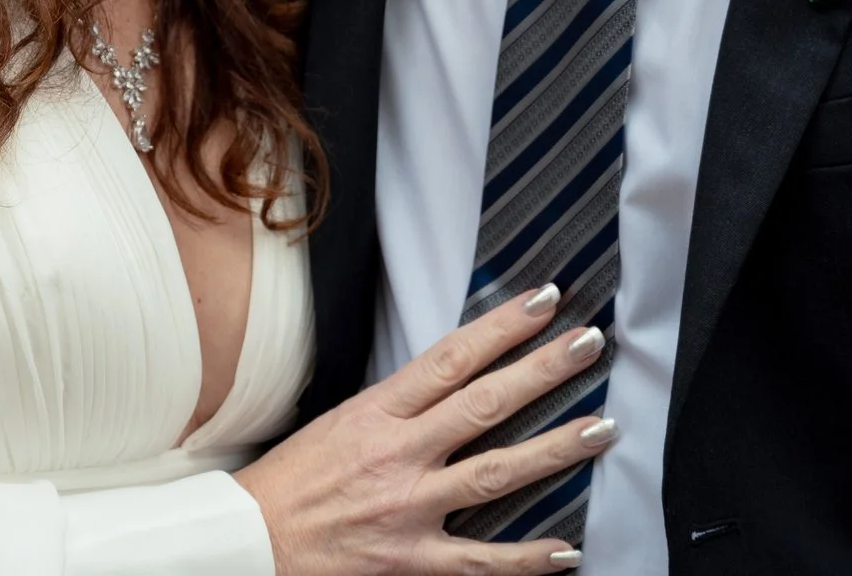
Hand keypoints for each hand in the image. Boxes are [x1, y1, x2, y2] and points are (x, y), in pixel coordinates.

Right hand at [234, 285, 615, 574]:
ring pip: (495, 473)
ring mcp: (408, 507)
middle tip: (586, 346)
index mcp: (378, 412)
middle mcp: (399, 454)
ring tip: (600, 428)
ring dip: (554, 450)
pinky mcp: (411, 559)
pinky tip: (567, 547)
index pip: (452, 359)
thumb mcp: (342, 419)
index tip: (542, 302)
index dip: (501, 328)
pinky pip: (480, 559)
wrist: (252, 540)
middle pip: (484, 404)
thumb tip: (456, 374)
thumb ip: (400, 402)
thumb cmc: (295, 479)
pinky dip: (526, 557)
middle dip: (541, 372)